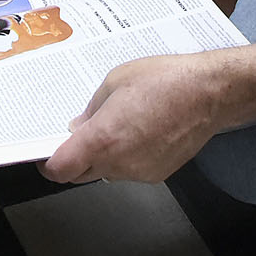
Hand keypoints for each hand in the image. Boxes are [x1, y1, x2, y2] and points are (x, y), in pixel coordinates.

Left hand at [42, 54, 225, 183]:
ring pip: (106, 173)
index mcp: (102, 139)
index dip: (49, 164)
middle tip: (80, 135)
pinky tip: (140, 132)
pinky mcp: (158, 175)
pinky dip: (126, 157)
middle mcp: (119, 163)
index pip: (61, 170)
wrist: (209, 93)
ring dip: (103, 157)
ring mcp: (140, 173)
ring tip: (119, 125)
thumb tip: (79, 128)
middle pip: (80, 175)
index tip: (46, 154)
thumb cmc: (165, 80)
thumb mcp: (115, 82)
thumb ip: (92, 110)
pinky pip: (130, 171)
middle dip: (75, 159)